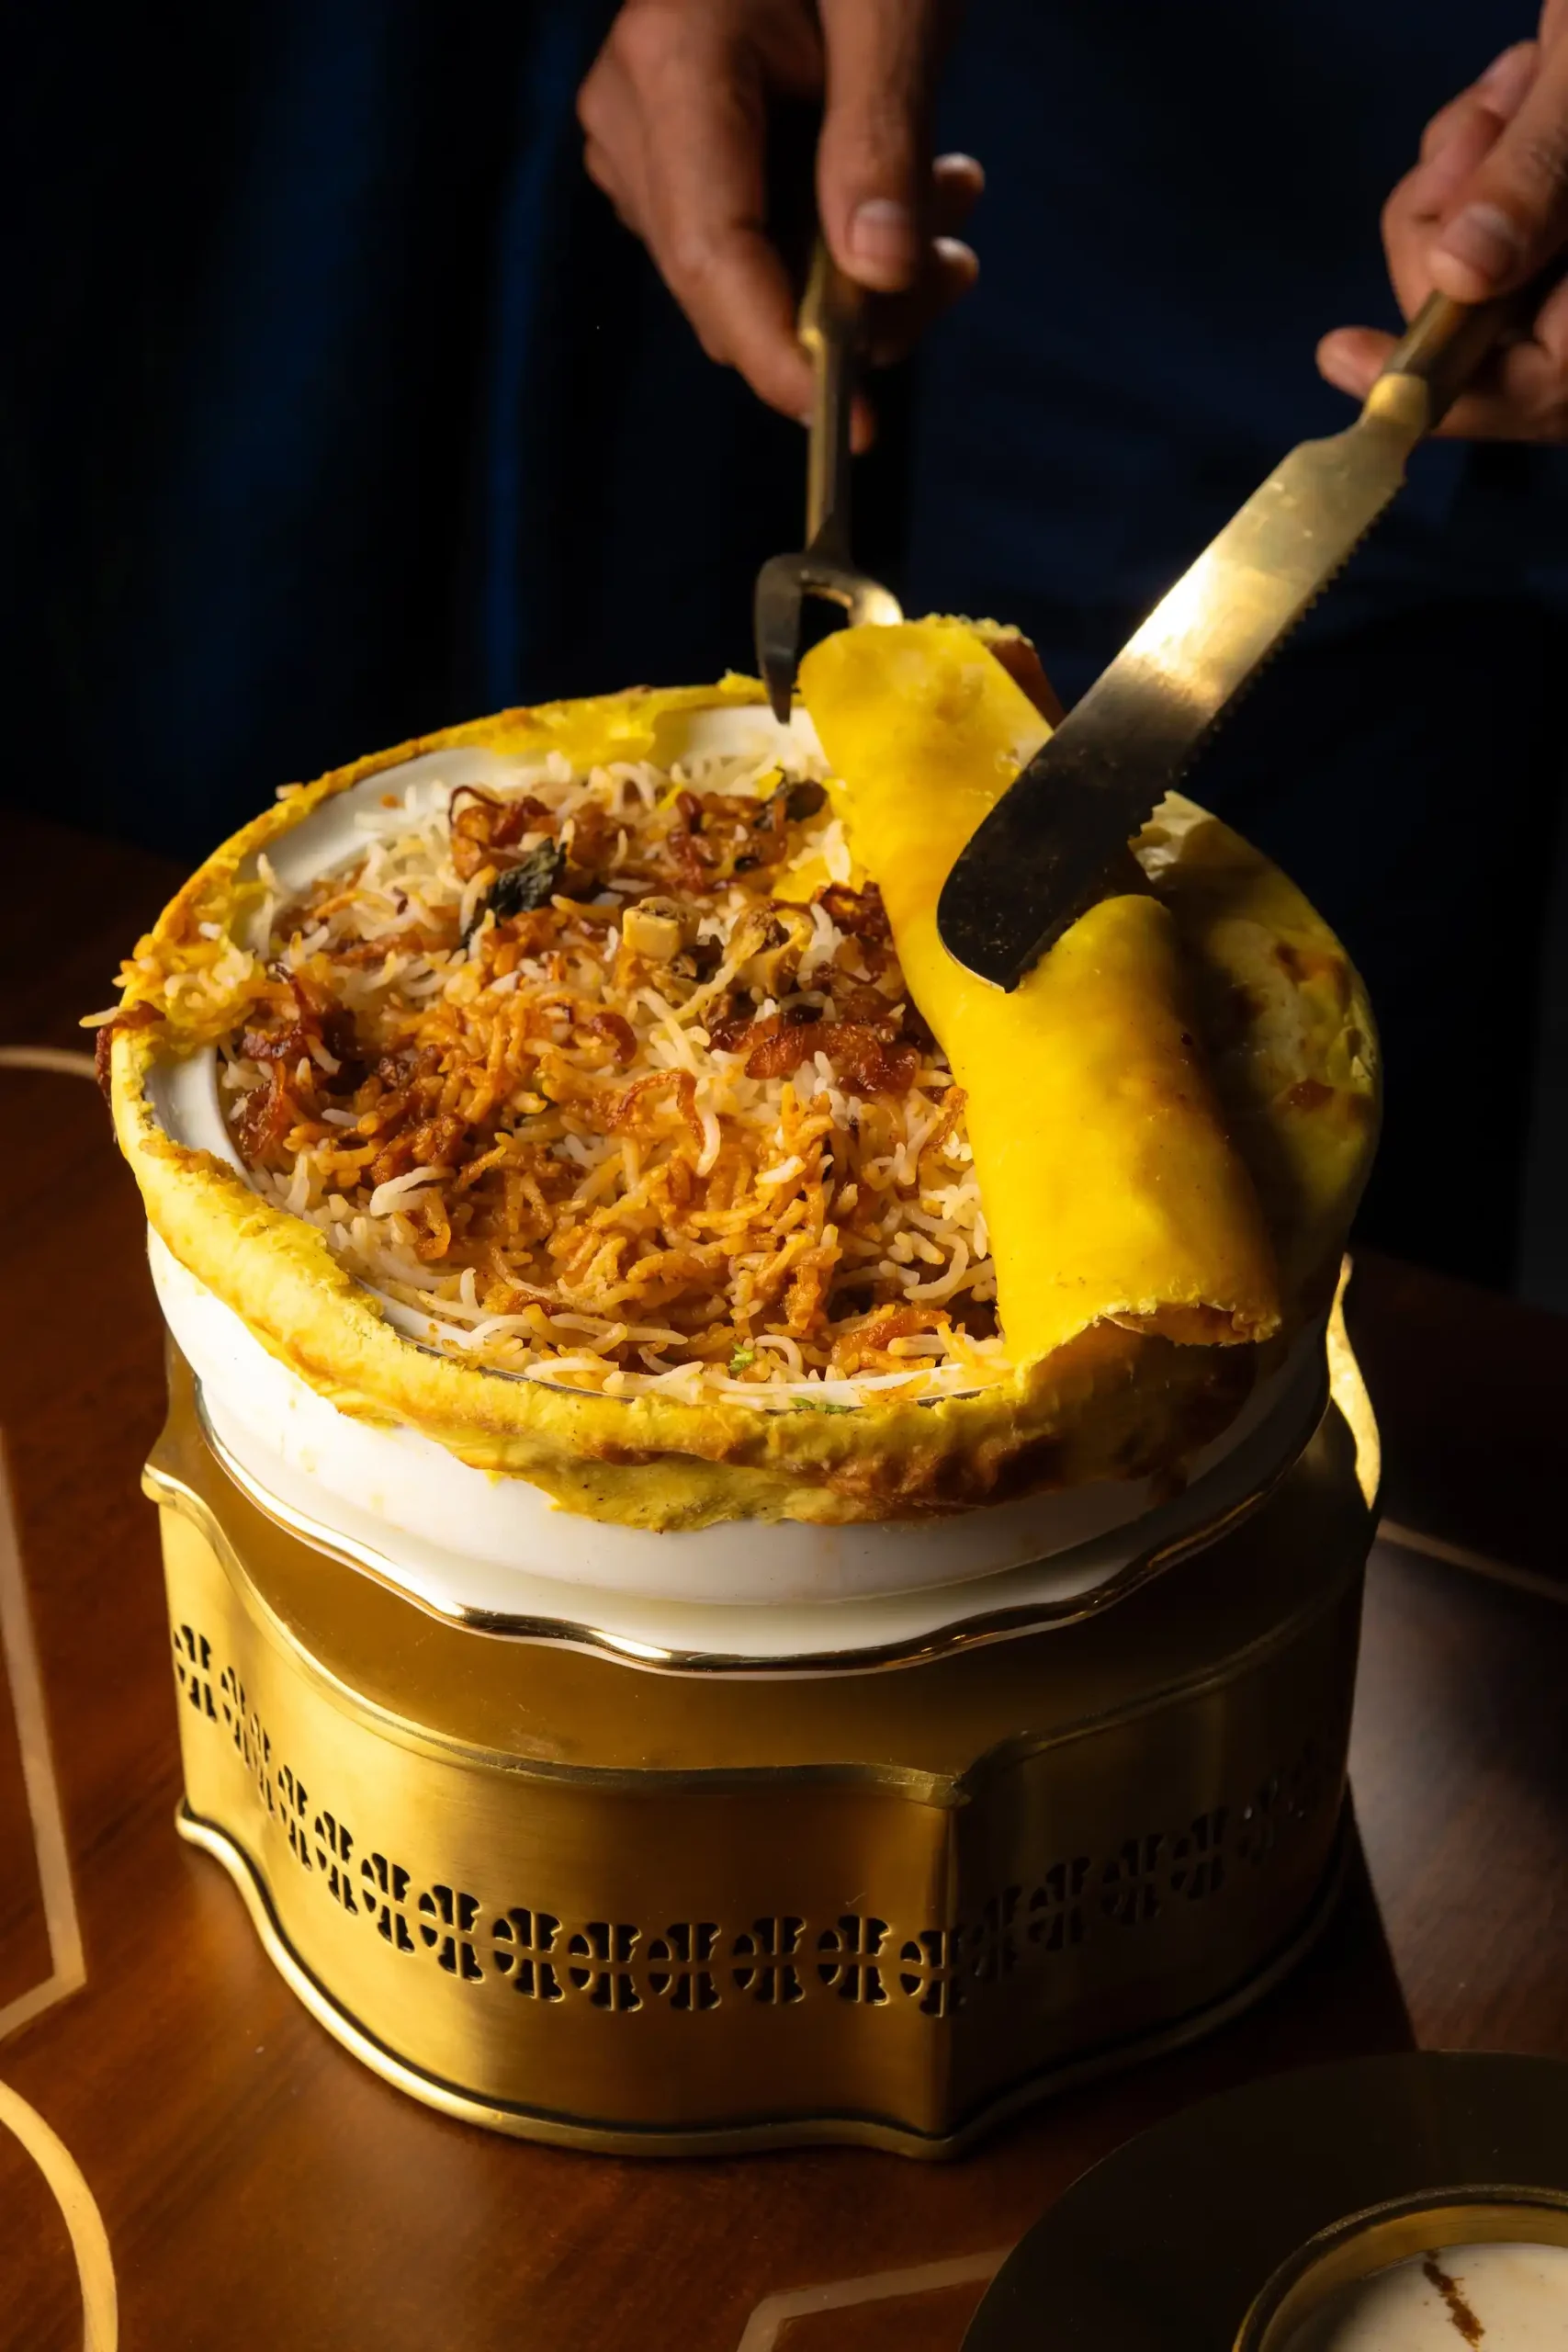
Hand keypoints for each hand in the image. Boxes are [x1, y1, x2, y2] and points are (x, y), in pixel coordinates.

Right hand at [578, 0, 981, 442]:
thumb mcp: (894, 6)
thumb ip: (882, 141)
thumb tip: (877, 280)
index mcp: (671, 66)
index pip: (712, 260)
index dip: (781, 359)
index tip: (853, 424)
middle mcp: (631, 111)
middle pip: (727, 285)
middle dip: (849, 313)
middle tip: (957, 267)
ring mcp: (641, 131)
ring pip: (745, 274)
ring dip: (858, 273)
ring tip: (952, 195)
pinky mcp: (671, 142)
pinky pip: (748, 236)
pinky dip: (832, 238)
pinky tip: (909, 187)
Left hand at [1318, 17, 1567, 437]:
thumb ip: (1537, 176)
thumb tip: (1460, 276)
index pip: (1536, 386)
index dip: (1437, 384)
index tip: (1339, 355)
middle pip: (1485, 336)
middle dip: (1442, 236)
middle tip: (1477, 131)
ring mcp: (1563, 267)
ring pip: (1466, 278)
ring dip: (1455, 179)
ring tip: (1518, 85)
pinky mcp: (1540, 234)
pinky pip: (1473, 231)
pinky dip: (1468, 164)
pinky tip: (1515, 93)